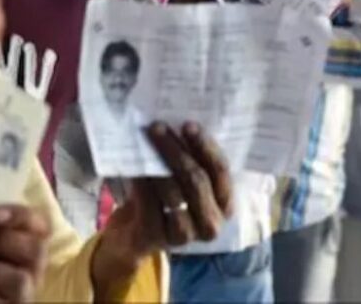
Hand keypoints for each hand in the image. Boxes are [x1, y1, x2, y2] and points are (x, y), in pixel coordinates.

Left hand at [93, 123, 231, 287]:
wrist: (135, 233)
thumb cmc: (165, 198)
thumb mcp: (183, 181)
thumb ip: (189, 159)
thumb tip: (176, 122)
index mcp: (224, 204)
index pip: (221, 171)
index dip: (205, 147)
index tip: (188, 125)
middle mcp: (211, 224)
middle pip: (197, 180)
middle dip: (177, 150)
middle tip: (158, 127)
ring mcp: (186, 235)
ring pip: (174, 193)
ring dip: (158, 164)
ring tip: (146, 141)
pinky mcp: (158, 239)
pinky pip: (150, 205)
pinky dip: (143, 182)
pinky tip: (135, 166)